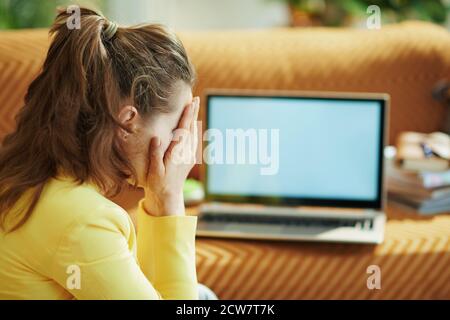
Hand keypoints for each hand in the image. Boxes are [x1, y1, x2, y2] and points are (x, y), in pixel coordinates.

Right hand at [143, 97, 199, 216]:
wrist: (169, 195)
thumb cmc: (158, 182)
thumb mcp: (154, 170)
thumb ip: (155, 154)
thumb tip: (157, 138)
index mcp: (177, 154)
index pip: (183, 130)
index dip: (186, 116)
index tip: (189, 104)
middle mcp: (186, 153)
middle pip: (191, 129)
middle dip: (193, 113)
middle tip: (195, 98)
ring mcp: (189, 155)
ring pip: (193, 133)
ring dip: (194, 118)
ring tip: (194, 105)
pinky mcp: (190, 157)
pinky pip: (193, 139)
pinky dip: (193, 128)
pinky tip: (192, 122)